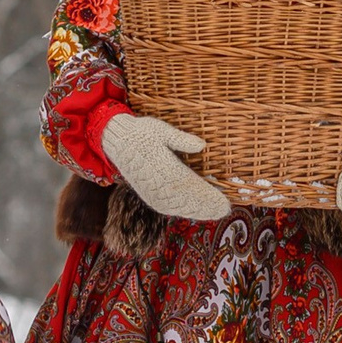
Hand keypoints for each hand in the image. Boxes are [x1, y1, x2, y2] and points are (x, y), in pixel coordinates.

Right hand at [100, 114, 230, 220]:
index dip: (208, 196)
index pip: (190, 186)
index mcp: (163, 167)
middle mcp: (157, 184)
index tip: (224, 201)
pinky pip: (167, 207)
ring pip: (178, 207)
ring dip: (197, 211)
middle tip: (224, 210)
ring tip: (214, 212)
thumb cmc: (142, 132)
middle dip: (207, 207)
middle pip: (187, 201)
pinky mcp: (147, 195)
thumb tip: (202, 145)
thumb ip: (181, 139)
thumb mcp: (162, 130)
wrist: (117, 141)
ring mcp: (151, 192)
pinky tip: (194, 212)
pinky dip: (182, 211)